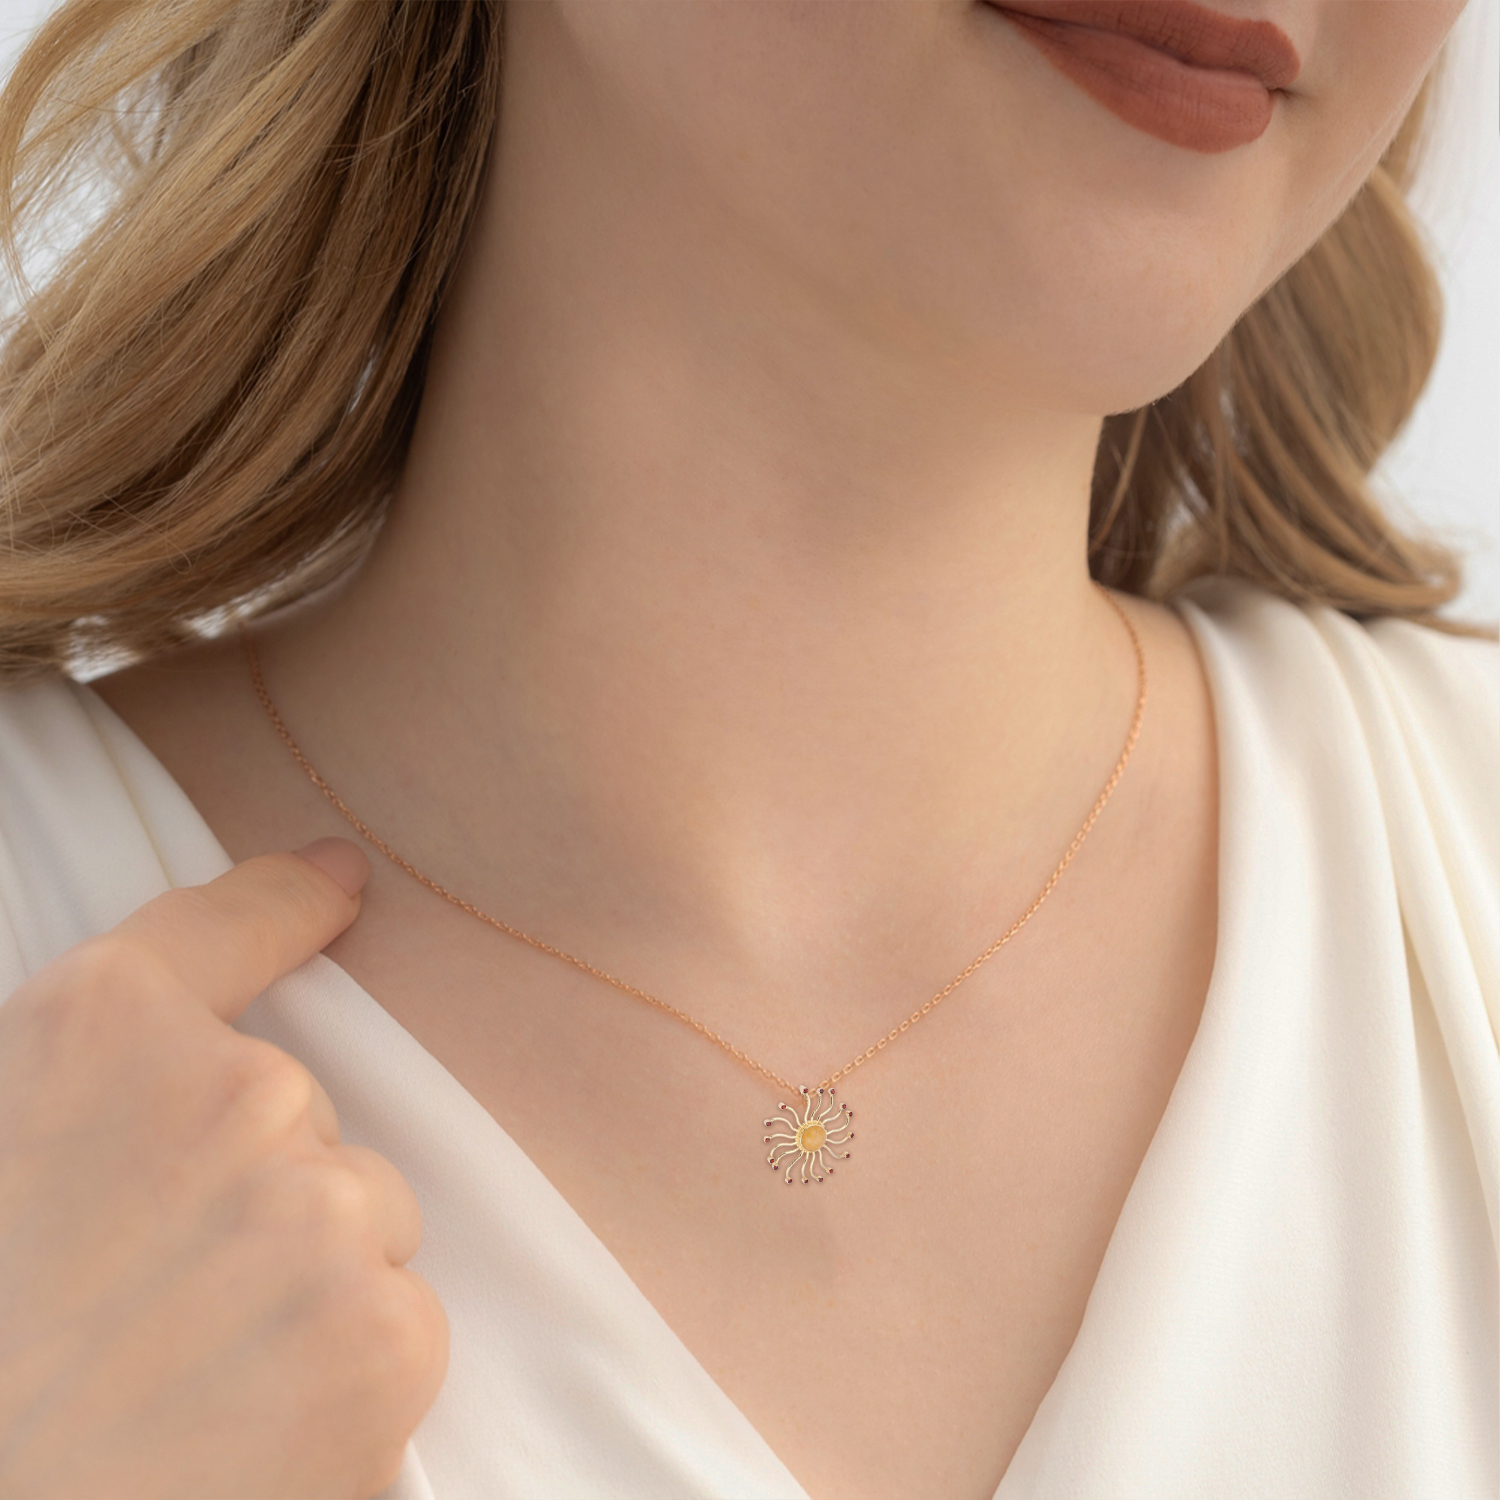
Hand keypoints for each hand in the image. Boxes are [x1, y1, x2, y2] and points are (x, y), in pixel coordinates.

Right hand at [0, 838, 447, 1498]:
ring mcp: (321, 1211)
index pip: (224, 927)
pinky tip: (249, 1433)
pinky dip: (344, 1374)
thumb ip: (83, 1084)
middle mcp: (237, 1095)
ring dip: (305, 1283)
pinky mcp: (385, 1332)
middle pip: (303, 1119)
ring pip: (360, 1218)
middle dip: (255, 1192)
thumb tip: (174, 1056)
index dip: (286, 900)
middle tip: (156, 1300)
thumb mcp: (1, 1137)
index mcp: (102, 1035)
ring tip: (194, 1378)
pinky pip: (397, 1317)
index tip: (338, 879)